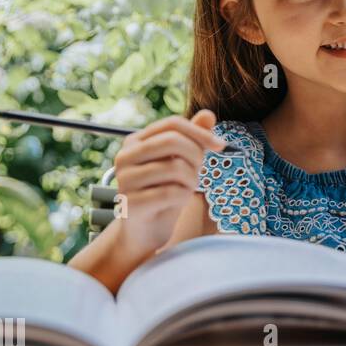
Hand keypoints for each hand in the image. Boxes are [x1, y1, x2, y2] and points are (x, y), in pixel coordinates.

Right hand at [111, 109, 224, 257]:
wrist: (146, 230)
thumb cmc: (166, 191)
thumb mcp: (183, 162)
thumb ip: (194, 138)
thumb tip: (208, 114)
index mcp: (136, 141)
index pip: (172, 124)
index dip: (200, 132)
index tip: (220, 146)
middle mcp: (125, 156)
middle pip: (173, 141)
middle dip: (196, 156)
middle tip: (198, 172)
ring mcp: (125, 180)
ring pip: (176, 167)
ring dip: (192, 180)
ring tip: (185, 188)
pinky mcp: (131, 203)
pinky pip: (172, 192)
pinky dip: (183, 197)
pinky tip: (176, 202)